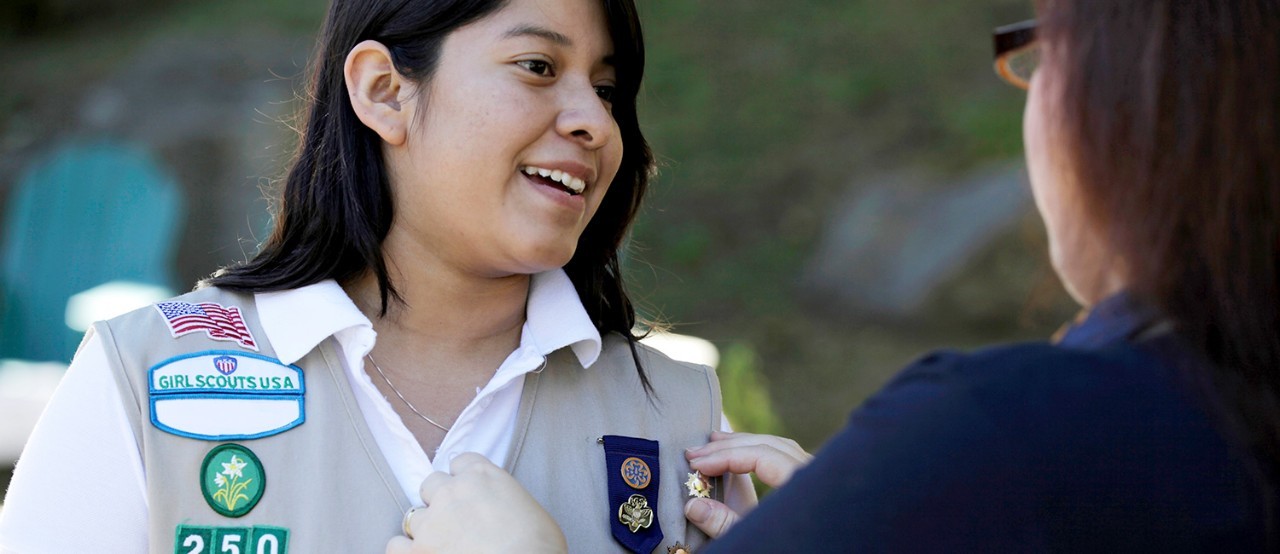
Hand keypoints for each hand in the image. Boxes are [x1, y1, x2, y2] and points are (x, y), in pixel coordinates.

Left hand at [386, 453, 567, 553]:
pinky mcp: (417, 552)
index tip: (470, 493)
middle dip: (441, 500)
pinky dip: (405, 551)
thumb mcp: (530, 508)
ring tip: (441, 544)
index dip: (464, 478)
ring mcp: (431, 523)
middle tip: (456, 520)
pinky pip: (395, 546)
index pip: (460, 462)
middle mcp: (451, 493)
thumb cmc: (540, 547)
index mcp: (482, 475)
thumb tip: (500, 511)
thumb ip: (504, 498)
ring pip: (413, 515)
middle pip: (432, 484)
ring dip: (426, 527)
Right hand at [683, 431, 811, 538]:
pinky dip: (761, 451)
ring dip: (745, 443)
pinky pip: (787, 456)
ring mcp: (818, 480)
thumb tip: (693, 505)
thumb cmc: (795, 551)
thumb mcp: (757, 544)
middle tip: (695, 453)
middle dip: (729, 446)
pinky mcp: (814, 486)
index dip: (726, 457)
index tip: (697, 465)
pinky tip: (742, 455)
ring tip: (714, 444)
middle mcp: (815, 477)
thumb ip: (725, 524)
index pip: (761, 456)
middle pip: (770, 446)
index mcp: (804, 487)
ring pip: (780, 447)